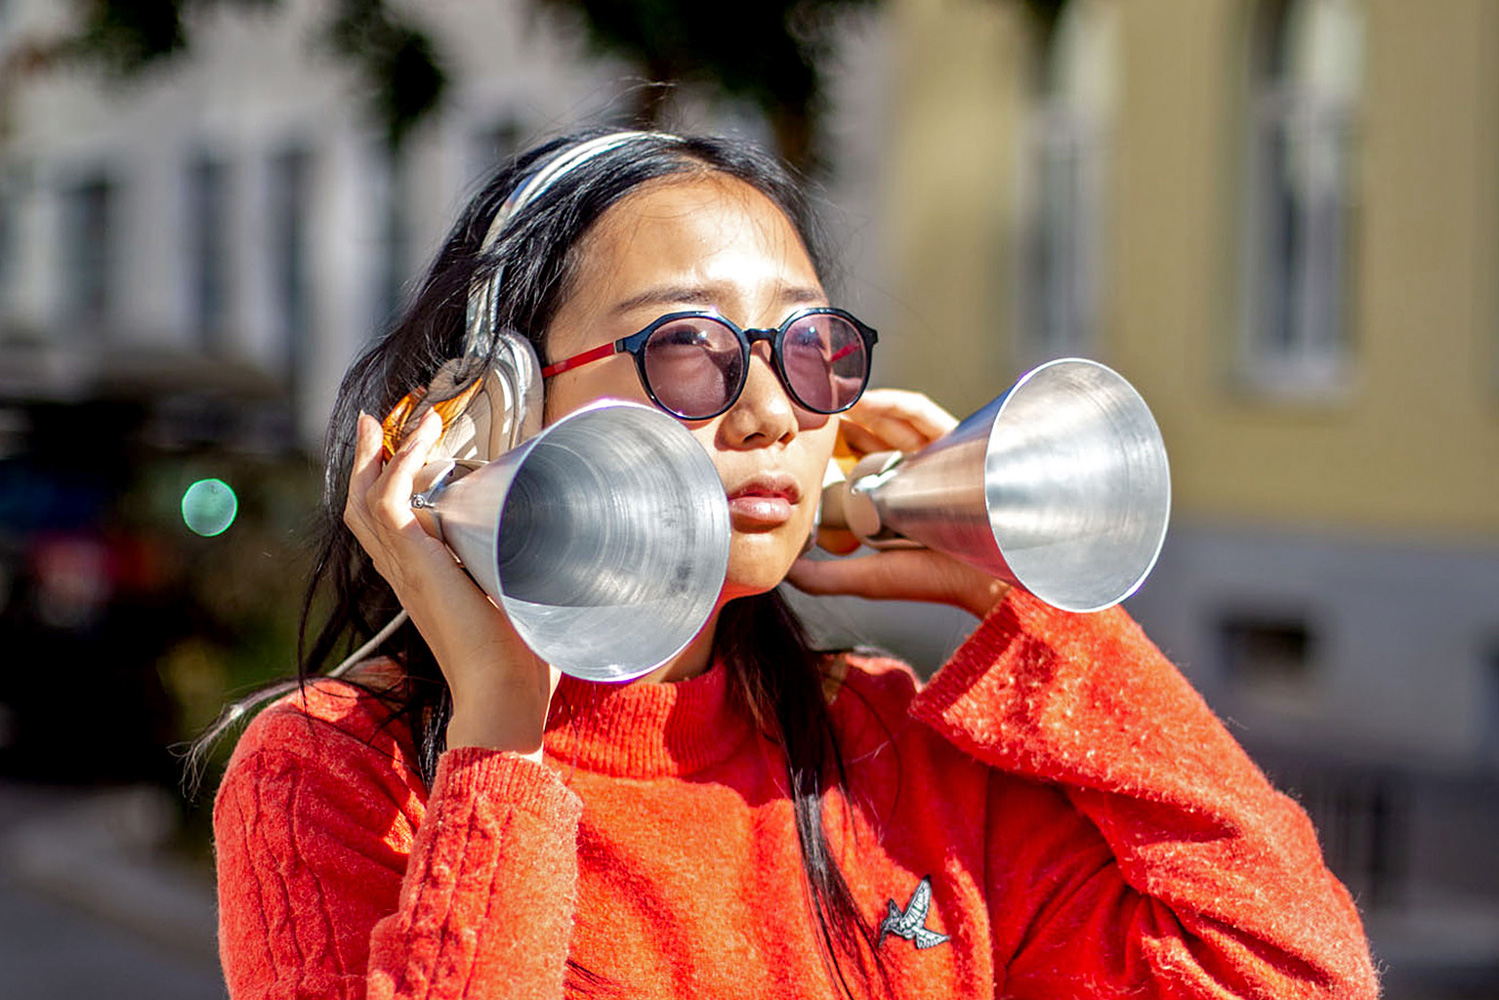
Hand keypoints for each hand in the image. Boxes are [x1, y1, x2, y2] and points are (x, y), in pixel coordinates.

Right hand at [344, 409, 559, 758]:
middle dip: (368, 461)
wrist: (504, 693)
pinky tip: (417, 443)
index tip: (405, 453)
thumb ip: (530, 579)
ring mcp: (406, 568)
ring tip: (401, 421)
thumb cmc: (519, 663)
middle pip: (363, 507)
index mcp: (423, 582)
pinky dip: (398, 467)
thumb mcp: (519, 605)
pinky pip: (388, 503)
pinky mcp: (416, 564)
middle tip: (377, 424)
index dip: (389, 487)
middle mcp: (405, 573)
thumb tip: (572, 558)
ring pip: (366, 500)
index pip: (388, 527)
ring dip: (382, 454)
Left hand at [786, 389, 1010, 617]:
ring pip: (892, 420)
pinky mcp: (955, 444)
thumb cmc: (932, 579)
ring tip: (828, 401)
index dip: (830, 447)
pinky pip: (922, 416)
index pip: (857, 460)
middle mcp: (913, 471)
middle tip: (809, 413)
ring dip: (860, 407)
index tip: (799, 440)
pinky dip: (893, 404)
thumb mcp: (868, 576)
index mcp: (893, 495)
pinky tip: (863, 403)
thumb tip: (788, 571)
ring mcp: (934, 455)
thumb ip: (826, 578)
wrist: (979, 582)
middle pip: (872, 434)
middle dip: (841, 422)